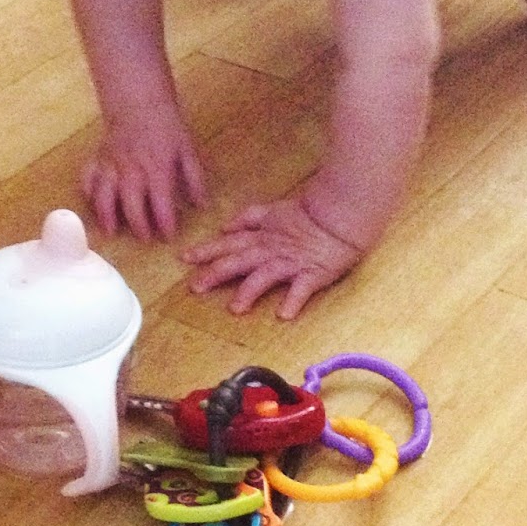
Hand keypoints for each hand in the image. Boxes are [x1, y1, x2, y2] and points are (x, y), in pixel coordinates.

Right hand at [83, 115, 206, 240]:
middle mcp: (132, 171)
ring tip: (111, 232)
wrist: (139, 101)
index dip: (165, 224)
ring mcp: (111, 166)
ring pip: (104, 196)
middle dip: (137, 226)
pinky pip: (88, 179)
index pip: (161, 204)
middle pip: (131, 205)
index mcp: (158, 169)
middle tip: (144, 239)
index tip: (169, 237)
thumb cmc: (167, 126)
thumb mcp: (188, 150)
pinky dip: (87, 193)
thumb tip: (202, 205)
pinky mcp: (98, 159)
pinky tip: (92, 204)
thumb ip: (195, 179)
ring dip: (106, 216)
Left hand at [182, 196, 361, 318]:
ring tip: (235, 308)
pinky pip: (302, 289)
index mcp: (261, 237)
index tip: (185, 258)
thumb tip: (226, 227)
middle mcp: (271, 251)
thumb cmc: (310, 214)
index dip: (207, 250)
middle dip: (216, 273)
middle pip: (239, 261)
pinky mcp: (313, 274)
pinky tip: (283, 314)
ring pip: (265, 276)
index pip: (228, 243)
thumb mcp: (273, 211)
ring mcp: (291, 263)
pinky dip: (293, 301)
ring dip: (249, 292)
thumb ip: (249, 218)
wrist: (341, 215)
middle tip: (196, 286)